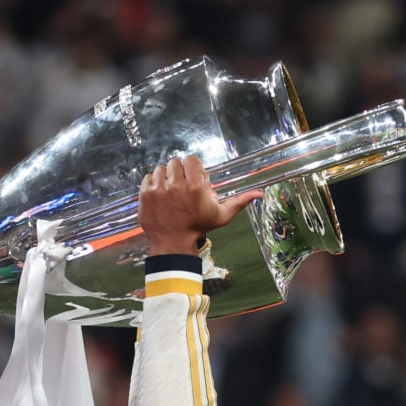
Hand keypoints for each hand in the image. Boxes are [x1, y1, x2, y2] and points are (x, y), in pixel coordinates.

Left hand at [138, 155, 262, 255]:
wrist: (173, 245)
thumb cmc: (198, 229)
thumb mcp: (221, 216)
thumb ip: (239, 202)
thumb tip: (260, 194)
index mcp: (195, 187)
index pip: (191, 160)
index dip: (192, 168)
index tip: (192, 178)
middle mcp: (176, 185)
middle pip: (175, 162)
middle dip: (179, 172)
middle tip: (181, 186)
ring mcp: (158, 189)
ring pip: (161, 169)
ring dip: (165, 177)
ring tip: (169, 191)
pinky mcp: (145, 194)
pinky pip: (148, 177)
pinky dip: (153, 183)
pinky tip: (159, 195)